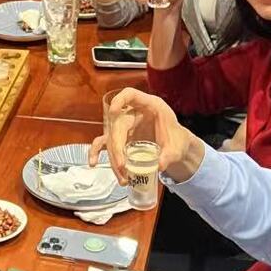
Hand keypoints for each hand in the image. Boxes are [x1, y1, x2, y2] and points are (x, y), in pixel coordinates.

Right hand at [89, 87, 203, 183]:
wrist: (176, 145)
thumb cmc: (177, 140)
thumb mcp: (178, 147)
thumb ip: (170, 155)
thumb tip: (159, 165)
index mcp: (150, 105)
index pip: (130, 94)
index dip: (119, 100)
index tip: (113, 111)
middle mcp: (134, 113)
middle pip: (117, 124)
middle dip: (117, 146)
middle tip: (123, 165)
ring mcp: (125, 125)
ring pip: (111, 138)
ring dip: (113, 157)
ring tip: (122, 175)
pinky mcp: (121, 137)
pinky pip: (105, 143)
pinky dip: (97, 152)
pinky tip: (93, 163)